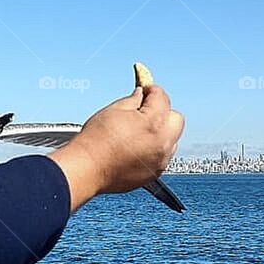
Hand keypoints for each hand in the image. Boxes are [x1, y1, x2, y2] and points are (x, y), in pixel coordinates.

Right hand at [49, 84, 183, 210]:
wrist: (88, 169)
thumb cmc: (97, 140)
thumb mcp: (114, 110)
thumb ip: (133, 100)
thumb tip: (141, 95)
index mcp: (154, 122)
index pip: (162, 98)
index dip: (152, 91)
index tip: (145, 91)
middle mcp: (163, 142)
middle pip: (175, 119)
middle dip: (163, 111)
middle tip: (145, 110)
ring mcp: (161, 160)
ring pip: (172, 139)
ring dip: (161, 132)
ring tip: (138, 132)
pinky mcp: (155, 173)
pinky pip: (163, 156)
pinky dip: (155, 149)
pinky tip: (136, 148)